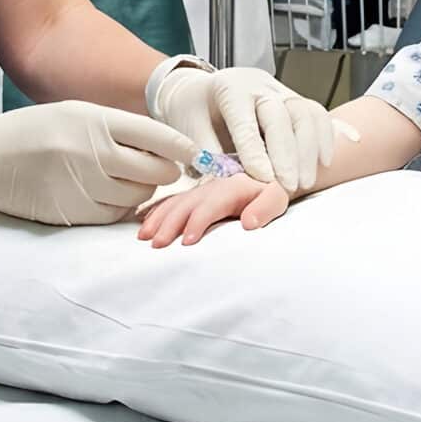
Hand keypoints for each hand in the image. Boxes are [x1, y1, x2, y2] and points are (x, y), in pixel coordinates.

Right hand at [0, 101, 194, 226]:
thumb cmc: (38, 131)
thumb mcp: (79, 114)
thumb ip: (120, 129)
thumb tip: (168, 148)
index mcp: (98, 121)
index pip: (160, 138)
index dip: (184, 149)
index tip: (195, 155)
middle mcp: (94, 153)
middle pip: (158, 173)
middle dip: (164, 173)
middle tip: (156, 169)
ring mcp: (84, 185)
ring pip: (139, 197)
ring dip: (139, 191)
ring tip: (120, 179)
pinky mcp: (74, 212)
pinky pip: (114, 216)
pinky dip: (117, 208)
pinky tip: (103, 194)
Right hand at [137, 173, 289, 245]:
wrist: (263, 176)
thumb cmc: (269, 192)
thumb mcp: (277, 198)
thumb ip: (265, 209)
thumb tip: (248, 223)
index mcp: (231, 188)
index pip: (210, 205)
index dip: (197, 222)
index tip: (186, 242)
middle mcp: (210, 187)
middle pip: (186, 205)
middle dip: (170, 224)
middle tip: (157, 245)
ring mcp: (199, 191)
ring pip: (174, 204)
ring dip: (158, 220)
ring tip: (144, 238)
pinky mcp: (192, 195)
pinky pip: (170, 202)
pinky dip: (155, 213)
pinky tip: (144, 224)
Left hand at [148, 60, 334, 193]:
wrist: (202, 92)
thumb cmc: (194, 112)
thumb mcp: (189, 130)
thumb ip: (206, 155)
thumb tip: (223, 183)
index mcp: (229, 88)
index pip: (245, 121)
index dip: (254, 151)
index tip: (262, 179)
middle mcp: (259, 85)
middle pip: (280, 115)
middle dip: (286, 154)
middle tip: (288, 186)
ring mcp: (281, 91)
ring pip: (304, 113)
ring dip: (308, 150)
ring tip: (305, 182)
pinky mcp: (295, 101)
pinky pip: (317, 115)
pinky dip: (324, 138)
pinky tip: (323, 162)